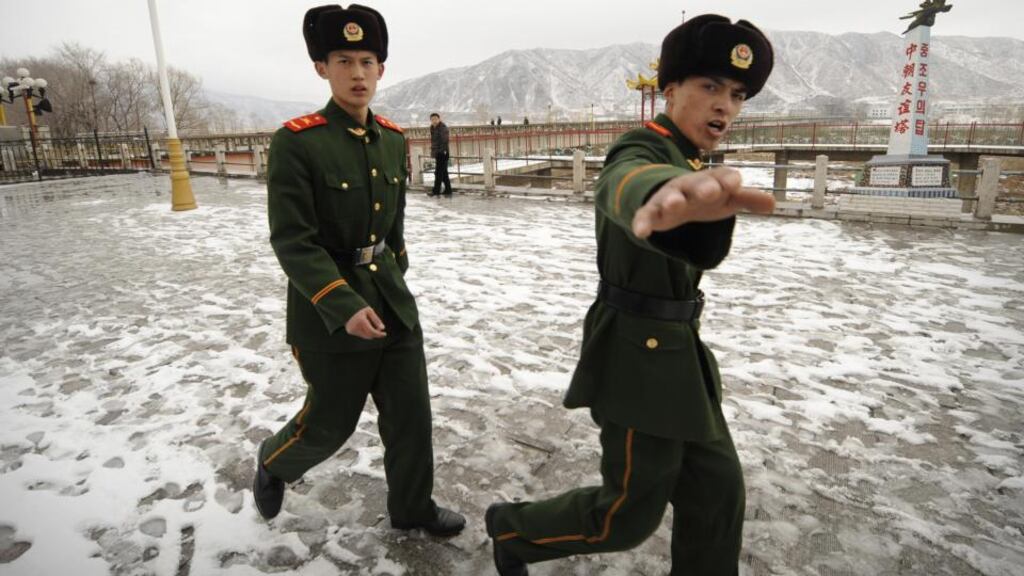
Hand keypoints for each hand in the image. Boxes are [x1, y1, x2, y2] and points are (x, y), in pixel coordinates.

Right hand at [345, 306, 386, 339]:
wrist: (346, 307)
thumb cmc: (359, 308)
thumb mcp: (370, 311)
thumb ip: (376, 320)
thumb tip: (382, 328)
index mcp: (361, 321)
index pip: (372, 332)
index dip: (379, 334)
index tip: (384, 334)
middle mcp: (356, 327)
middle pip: (369, 335)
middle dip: (375, 333)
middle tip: (378, 328)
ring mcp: (352, 330)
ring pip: (365, 336)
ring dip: (369, 333)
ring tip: (370, 325)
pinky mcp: (350, 331)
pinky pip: (360, 335)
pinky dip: (364, 332)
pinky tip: (363, 325)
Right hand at [631, 167, 775, 238]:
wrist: (673, 194)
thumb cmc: (707, 196)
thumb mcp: (727, 198)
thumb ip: (747, 200)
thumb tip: (773, 203)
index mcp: (711, 181)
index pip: (722, 177)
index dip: (728, 180)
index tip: (735, 184)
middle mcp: (690, 186)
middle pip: (696, 184)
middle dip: (702, 186)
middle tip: (711, 191)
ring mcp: (670, 197)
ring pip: (670, 196)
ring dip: (672, 200)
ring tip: (674, 205)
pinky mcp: (652, 211)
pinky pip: (646, 215)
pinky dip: (642, 222)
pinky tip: (641, 232)